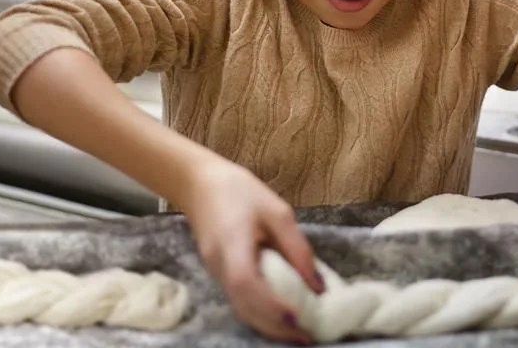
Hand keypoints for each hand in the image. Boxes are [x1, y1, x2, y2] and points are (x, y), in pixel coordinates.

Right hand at [178, 159, 323, 343]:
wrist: (199, 184)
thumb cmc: (241, 191)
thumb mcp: (278, 211)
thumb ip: (298, 248)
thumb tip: (318, 285)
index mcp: (232, 244)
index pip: (246, 283)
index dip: (270, 305)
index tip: (297, 318)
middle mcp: (220, 265)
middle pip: (244, 307)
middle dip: (275, 327)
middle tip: (307, 337)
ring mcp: (215, 272)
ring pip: (240, 309)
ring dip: (268, 325)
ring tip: (298, 332)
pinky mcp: (218, 274)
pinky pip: (239, 300)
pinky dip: (260, 314)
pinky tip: (279, 315)